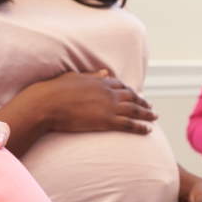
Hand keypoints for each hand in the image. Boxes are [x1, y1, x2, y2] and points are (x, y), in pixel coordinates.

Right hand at [38, 70, 157, 134]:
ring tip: (154, 117)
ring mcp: (109, 107)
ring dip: (147, 114)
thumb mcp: (74, 77)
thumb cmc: (54, 90)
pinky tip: (149, 130)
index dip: (130, 91)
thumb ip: (92, 75)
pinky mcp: (106, 121)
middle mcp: (108, 93)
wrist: (47, 104)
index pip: (120, 85)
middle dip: (143, 102)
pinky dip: (141, 127)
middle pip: (132, 97)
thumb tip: (106, 72)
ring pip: (134, 110)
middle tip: (151, 106)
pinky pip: (129, 124)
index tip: (135, 94)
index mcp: (100, 81)